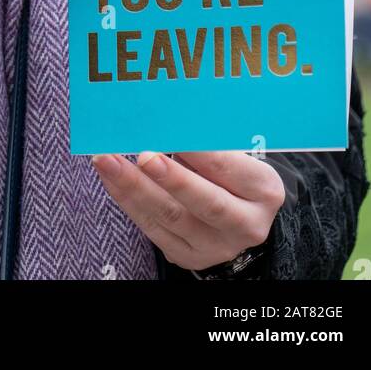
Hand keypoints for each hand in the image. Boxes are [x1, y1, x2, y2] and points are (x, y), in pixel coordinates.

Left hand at [91, 149, 285, 271]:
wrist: (238, 213)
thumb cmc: (231, 169)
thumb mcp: (234, 150)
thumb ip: (206, 138)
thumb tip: (165, 116)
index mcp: (263, 190)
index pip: (228, 168)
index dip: (198, 151)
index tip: (171, 130)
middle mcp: (245, 224)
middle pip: (206, 202)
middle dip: (172, 179)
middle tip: (143, 155)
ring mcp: (215, 246)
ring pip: (171, 218)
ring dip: (134, 187)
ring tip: (108, 160)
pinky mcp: (186, 255)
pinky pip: (151, 228)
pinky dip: (127, 200)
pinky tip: (110, 177)